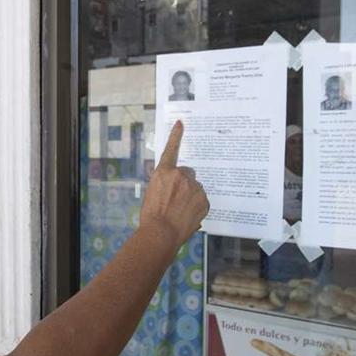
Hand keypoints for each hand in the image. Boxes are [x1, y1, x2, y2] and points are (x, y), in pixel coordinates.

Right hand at [139, 121, 209, 249]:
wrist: (161, 233)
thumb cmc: (151, 215)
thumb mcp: (152, 193)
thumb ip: (163, 183)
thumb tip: (172, 185)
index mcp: (163, 173)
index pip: (170, 150)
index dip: (176, 136)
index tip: (181, 123)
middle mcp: (180, 176)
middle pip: (187, 174)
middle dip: (183, 183)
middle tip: (175, 198)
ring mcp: (194, 188)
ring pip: (195, 187)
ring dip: (190, 195)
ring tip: (180, 210)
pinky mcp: (204, 200)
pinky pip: (202, 199)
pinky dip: (197, 205)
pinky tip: (187, 215)